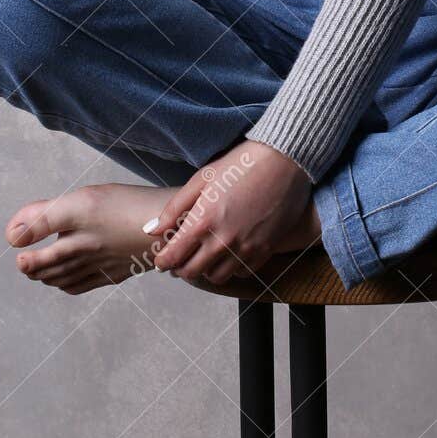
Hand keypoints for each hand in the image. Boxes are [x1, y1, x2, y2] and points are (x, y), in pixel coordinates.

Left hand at [147, 140, 312, 284]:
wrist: (285, 160)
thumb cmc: (242, 164)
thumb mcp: (203, 178)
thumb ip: (174, 208)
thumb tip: (151, 230)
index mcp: (203, 221)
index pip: (172, 257)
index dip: (162, 261)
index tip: (161, 259)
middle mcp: (223, 241)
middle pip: (191, 272)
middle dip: (180, 268)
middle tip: (181, 258)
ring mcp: (246, 248)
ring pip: (216, 277)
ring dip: (206, 270)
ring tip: (205, 255)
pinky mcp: (265, 250)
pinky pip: (241, 273)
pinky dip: (231, 268)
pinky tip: (229, 253)